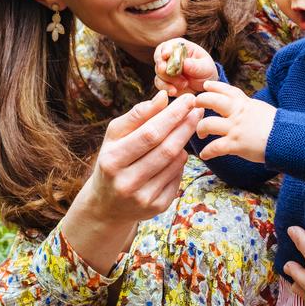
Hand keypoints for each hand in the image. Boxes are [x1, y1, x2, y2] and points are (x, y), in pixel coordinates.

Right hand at [75, 89, 202, 225]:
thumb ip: (138, 115)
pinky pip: (178, 177)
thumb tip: (163, 97)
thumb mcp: (115, 136)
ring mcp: (143, 198)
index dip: (172, 115)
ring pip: (175, 163)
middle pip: (166, 149)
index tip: (188, 99)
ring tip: (187, 128)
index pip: (150, 133)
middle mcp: (126, 182)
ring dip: (184, 142)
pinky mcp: (157, 208)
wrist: (107, 204)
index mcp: (112, 160)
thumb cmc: (113, 160)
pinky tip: (177, 153)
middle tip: (197, 110)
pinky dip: (181, 162)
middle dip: (185, 126)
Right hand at [153, 38, 217, 95]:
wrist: (205, 84)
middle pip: (159, 60)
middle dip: (163, 68)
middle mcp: (169, 56)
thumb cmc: (206, 70)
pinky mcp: (164, 81)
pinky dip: (166, 88)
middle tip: (171, 74)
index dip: (165, 50)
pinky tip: (174, 91)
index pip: (167, 45)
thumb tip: (185, 63)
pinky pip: (160, 84)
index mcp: (179, 47)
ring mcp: (165, 69)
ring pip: (159, 74)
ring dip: (169, 81)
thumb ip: (196, 65)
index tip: (166, 55)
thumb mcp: (205, 67)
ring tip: (184, 84)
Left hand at [194, 80, 275, 162]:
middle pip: (211, 100)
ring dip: (200, 129)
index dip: (214, 86)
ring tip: (200, 133)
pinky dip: (207, 152)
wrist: (286, 138)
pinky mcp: (235, 144)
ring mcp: (235, 128)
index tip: (206, 86)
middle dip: (200, 101)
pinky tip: (205, 155)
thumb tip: (242, 106)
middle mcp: (237, 113)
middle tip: (195, 106)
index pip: (226, 90)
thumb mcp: (261, 109)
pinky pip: (214, 147)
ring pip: (208, 124)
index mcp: (245, 103)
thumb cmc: (277, 126)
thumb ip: (248, 107)